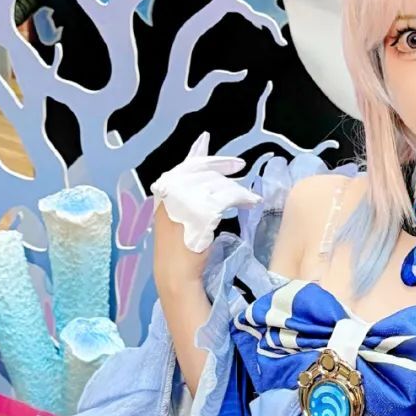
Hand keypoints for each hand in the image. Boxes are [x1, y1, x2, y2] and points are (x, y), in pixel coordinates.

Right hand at [150, 133, 261, 256]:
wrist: (176, 275)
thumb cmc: (179, 252)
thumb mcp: (177, 217)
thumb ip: (185, 195)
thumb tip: (199, 177)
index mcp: (165, 192)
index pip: (184, 165)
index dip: (199, 154)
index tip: (205, 140)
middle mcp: (172, 192)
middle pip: (203, 171)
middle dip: (222, 166)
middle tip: (239, 165)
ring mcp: (186, 201)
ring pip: (217, 184)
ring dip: (237, 188)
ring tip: (249, 195)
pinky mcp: (201, 212)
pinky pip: (226, 198)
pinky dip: (241, 198)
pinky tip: (250, 202)